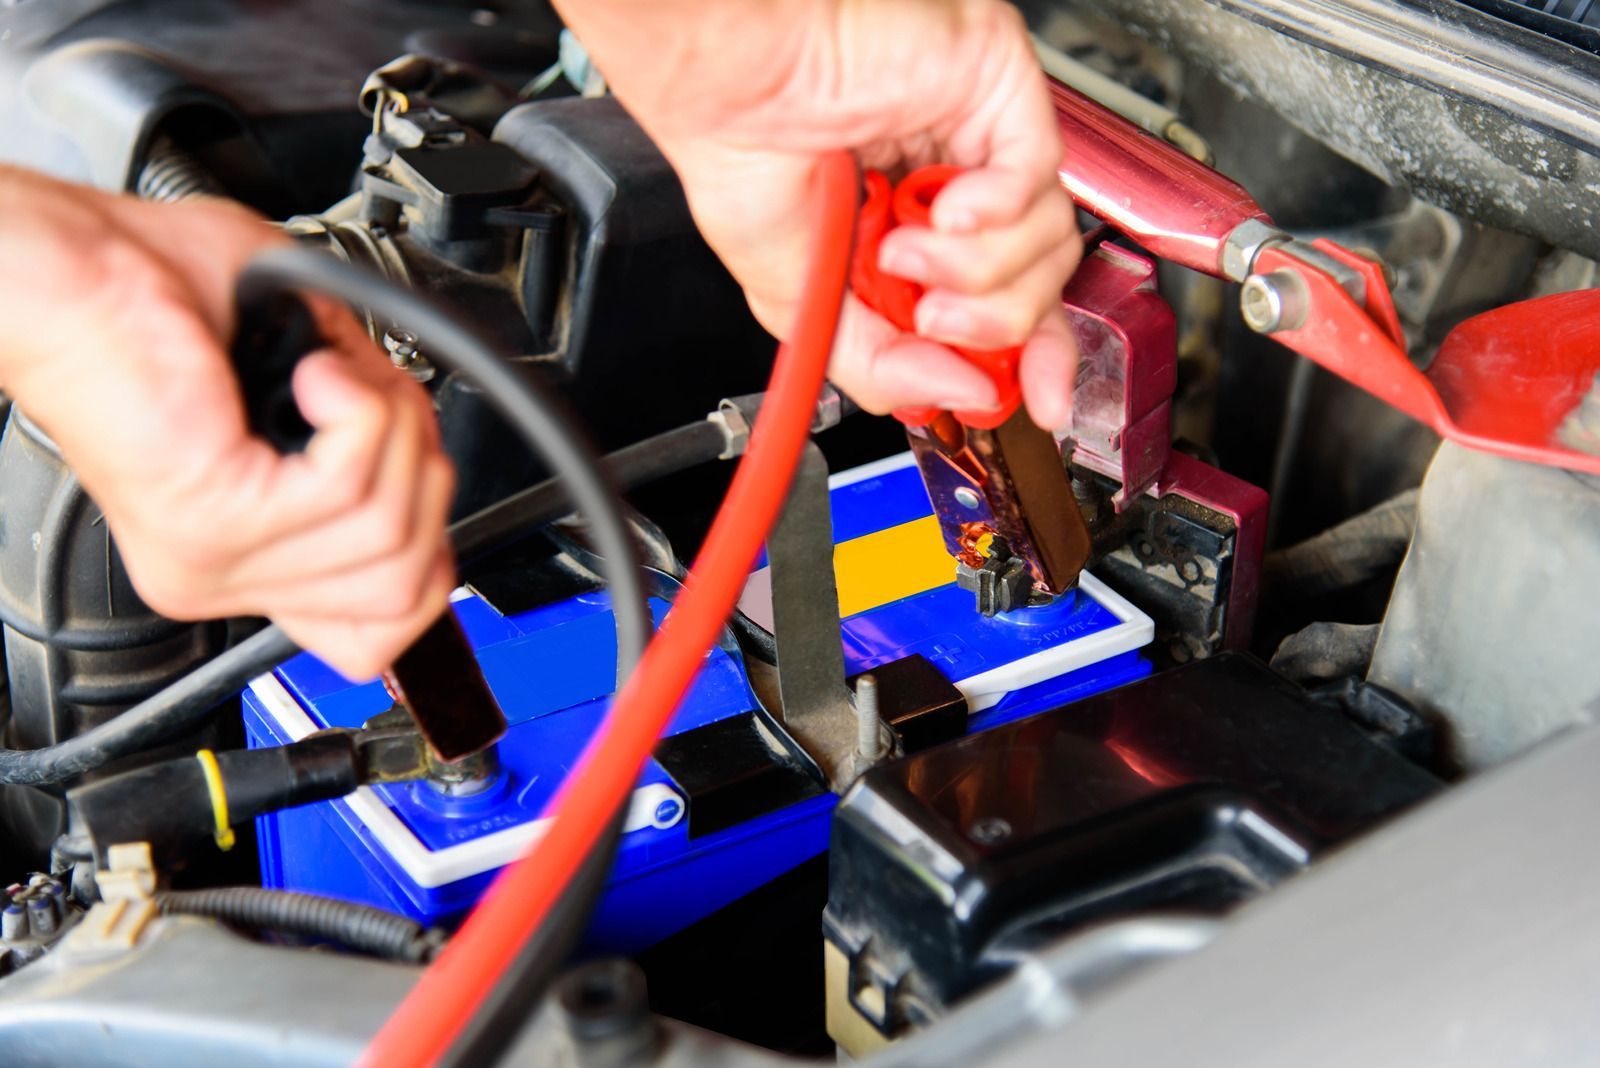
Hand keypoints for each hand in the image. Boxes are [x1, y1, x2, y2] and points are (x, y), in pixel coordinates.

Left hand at [0, 168, 454, 679]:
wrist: (71, 271)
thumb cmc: (154, 299)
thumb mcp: (300, 393)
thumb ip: (366, 455)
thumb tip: (431, 474)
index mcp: (235, 559)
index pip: (375, 636)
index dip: (425, 562)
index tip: (415, 491)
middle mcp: (219, 573)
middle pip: (404, 583)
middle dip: (421, 477)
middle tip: (372, 407)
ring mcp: (215, 559)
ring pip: (387, 533)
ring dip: (389, 435)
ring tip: (331, 383)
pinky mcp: (216, 520)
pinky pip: (347, 487)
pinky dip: (356, 414)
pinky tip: (312, 379)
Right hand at [560, 0, 1081, 428]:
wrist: (729, 84)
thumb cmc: (744, 158)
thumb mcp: (805, 309)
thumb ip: (883, 366)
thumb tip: (962, 396)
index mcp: (916, 234)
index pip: (1010, 305)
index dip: (1033, 357)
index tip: (1039, 402)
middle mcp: (956, 184)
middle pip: (1039, 281)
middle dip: (994, 324)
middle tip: (933, 319)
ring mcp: (980, 136)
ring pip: (1045, 237)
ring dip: (976, 269)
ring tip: (905, 252)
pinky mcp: (995, 85)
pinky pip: (1037, 175)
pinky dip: (992, 213)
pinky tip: (944, 211)